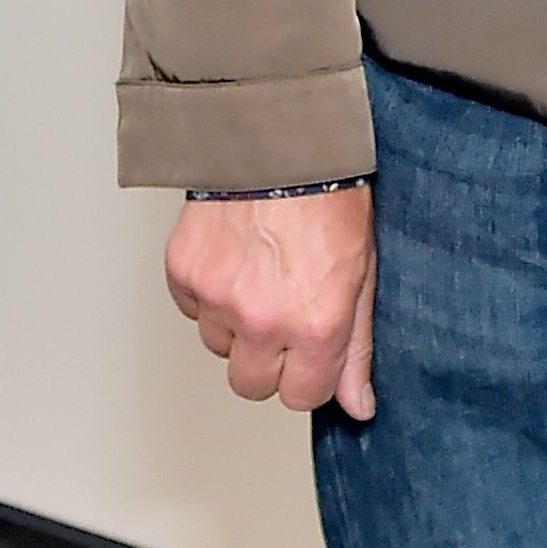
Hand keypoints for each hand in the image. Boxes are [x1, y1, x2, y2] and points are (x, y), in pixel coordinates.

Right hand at [164, 186, 376, 418]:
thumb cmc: (329, 199)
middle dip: (268, 361)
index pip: (300, 398)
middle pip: (251, 385)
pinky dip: (209, 293)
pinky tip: (234, 259)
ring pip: (218, 346)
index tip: (311, 352)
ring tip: (260, 276)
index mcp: (315, 326)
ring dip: (236, 324)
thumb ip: (356, 349)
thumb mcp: (363, 276)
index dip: (308, 376)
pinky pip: (191, 308)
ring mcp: (217, 298)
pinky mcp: (183, 273)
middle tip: (283, 316)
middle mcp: (263, 320)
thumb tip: (357, 405)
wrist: (280, 142)